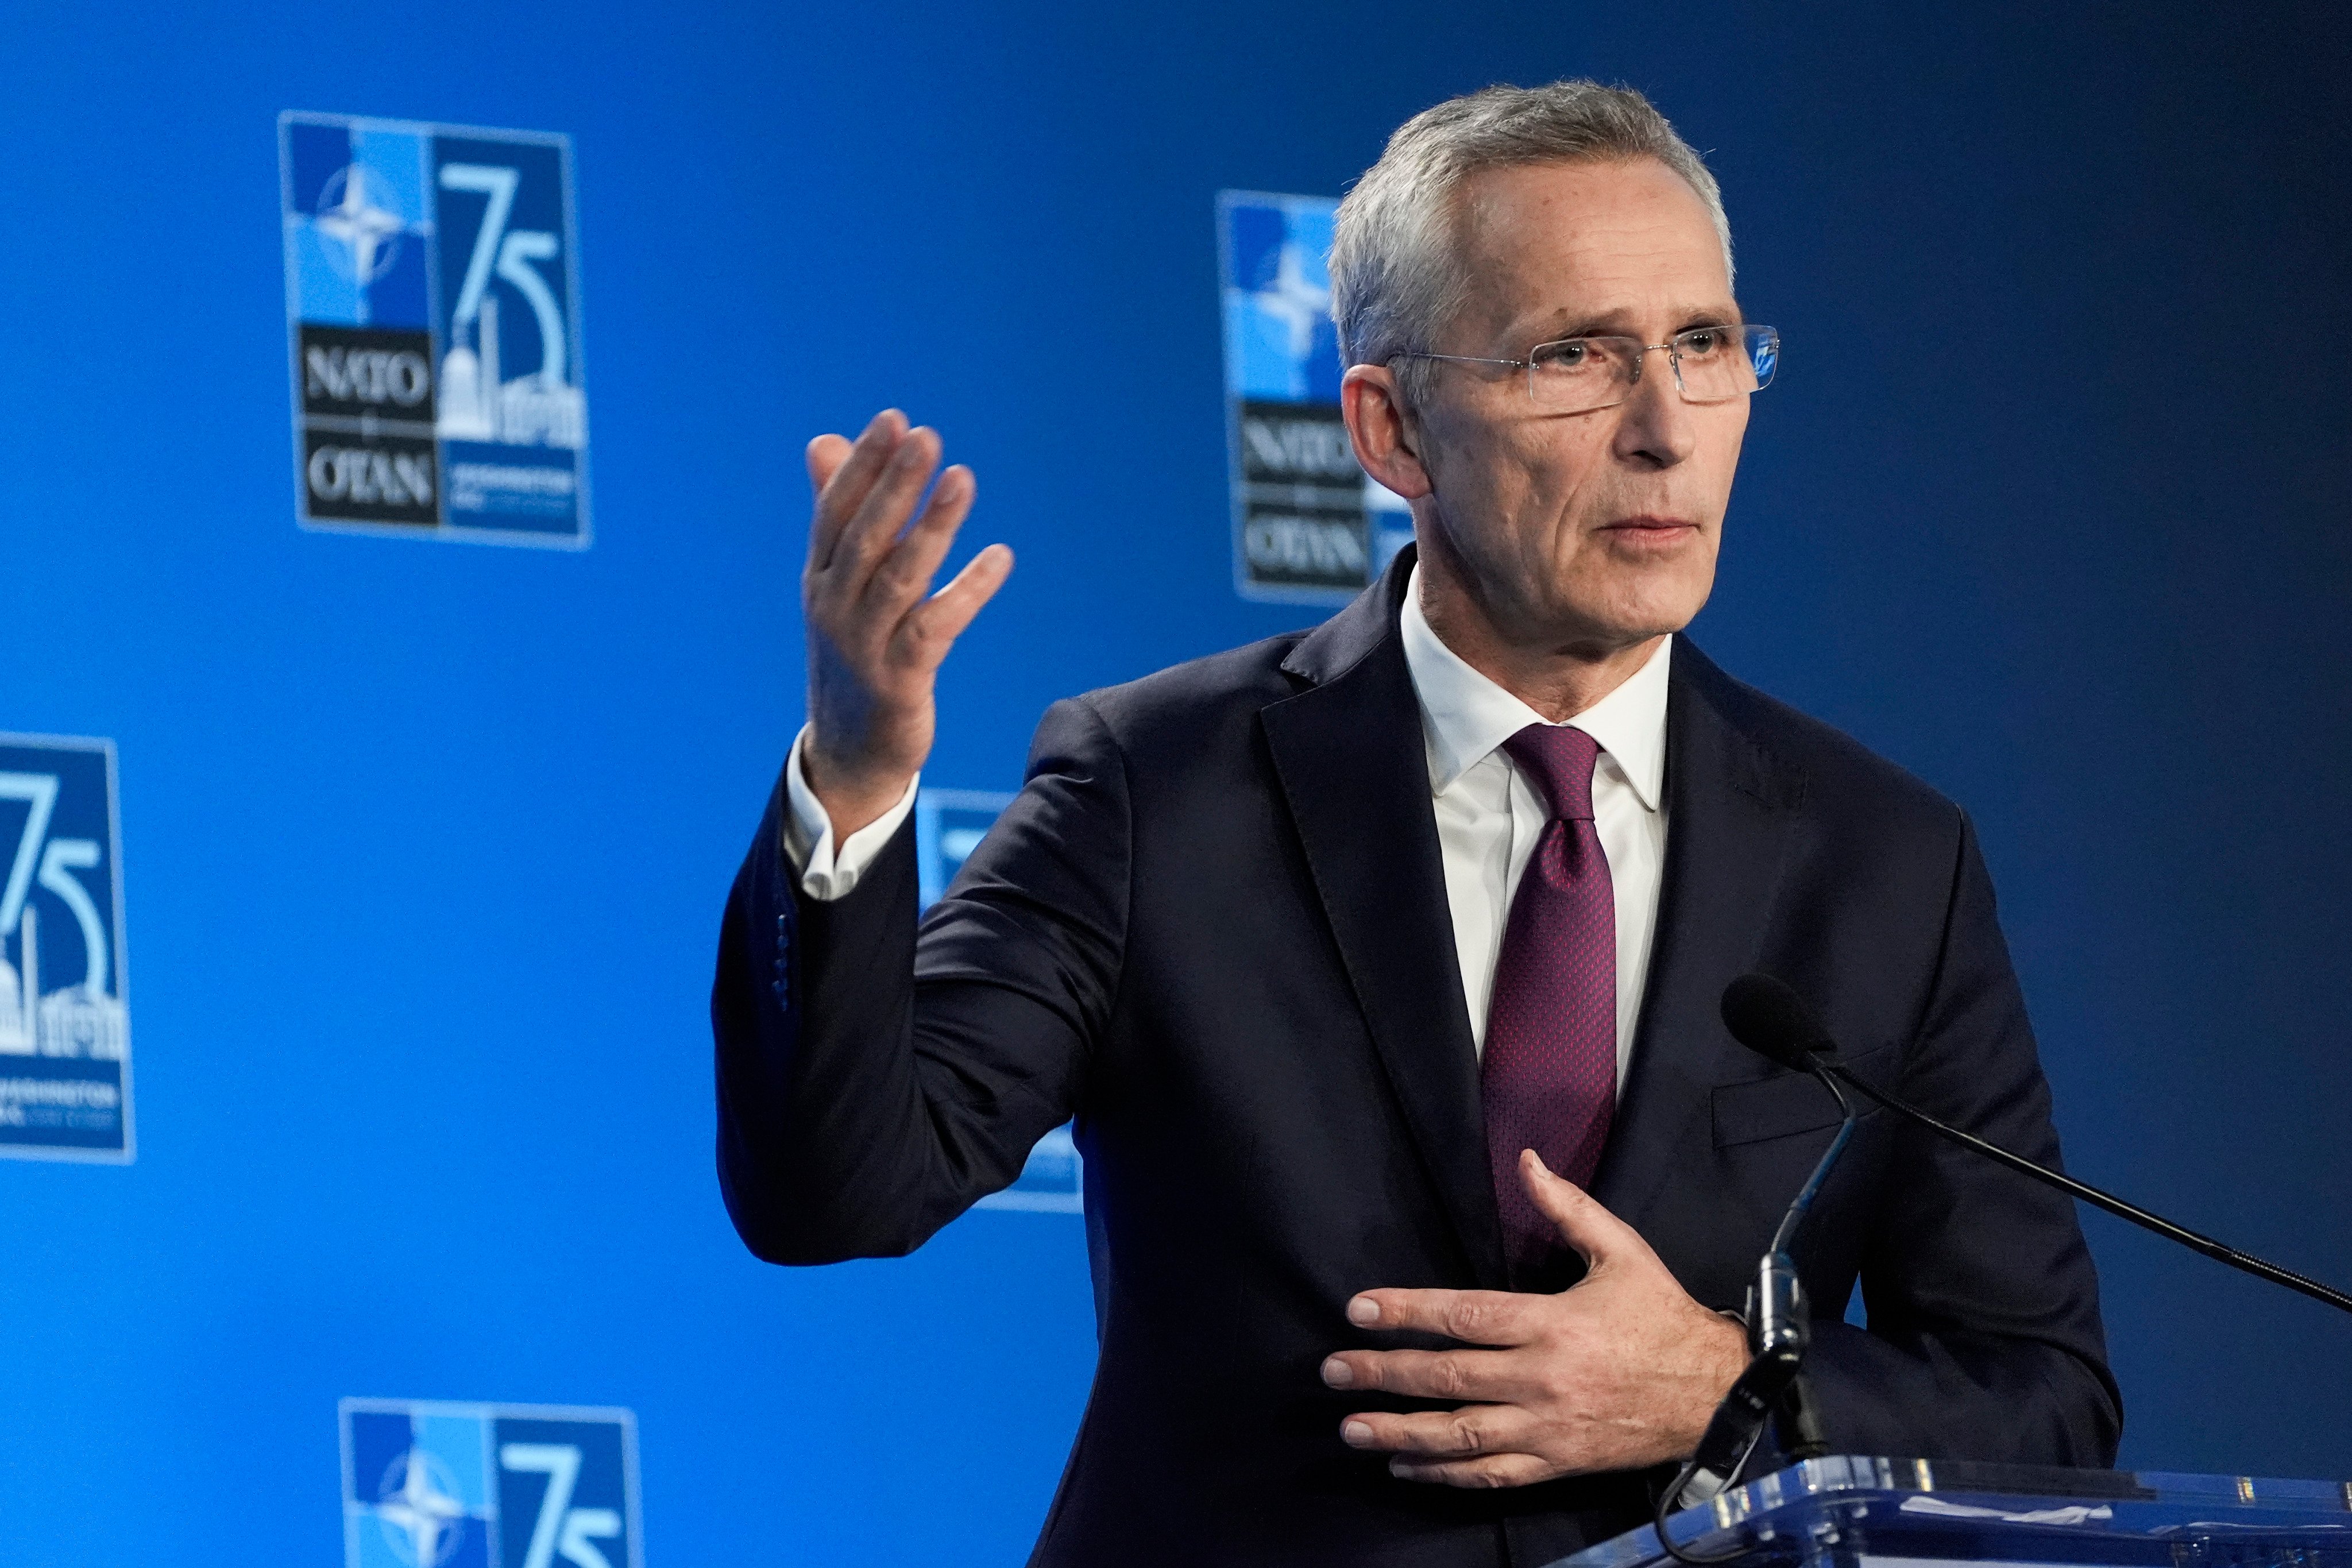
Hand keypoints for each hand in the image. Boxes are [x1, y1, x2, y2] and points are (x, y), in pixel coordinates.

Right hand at [800, 410, 1012, 838]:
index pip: (835, 510)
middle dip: (894, 483)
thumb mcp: (838, 582)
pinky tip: (1000, 556)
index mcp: (820, 577)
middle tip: (926, 435)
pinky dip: (968, 590)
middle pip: (864, 535)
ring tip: (963, 479)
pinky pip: (936, 626)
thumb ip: (837, 512)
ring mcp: (864, 644)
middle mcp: (834, 605)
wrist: (848, 750)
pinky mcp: (899, 678)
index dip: (863, 465)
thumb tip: (824, 441)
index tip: (894, 419)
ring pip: (899, 576)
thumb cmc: (851, 652)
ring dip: (932, 526)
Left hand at [1320, 1150, 1746, 1487]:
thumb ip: (1568, 1207)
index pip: (1462, 1316)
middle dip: (1383, 1374)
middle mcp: (1543, 1378)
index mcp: (1552, 1323)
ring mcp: (1548, 1427)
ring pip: (1460, 1435)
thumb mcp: (1623, 1250)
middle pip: (1448, 1377)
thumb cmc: (1663, 1317)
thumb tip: (1527, 1160)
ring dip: (1399, 1432)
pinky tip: (1406, 1466)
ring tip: (1351, 1427)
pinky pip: (1492, 1474)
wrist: (1716, 1393)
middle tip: (1333, 1370)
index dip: (1406, 1313)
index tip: (1358, 1311)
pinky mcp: (1558, 1463)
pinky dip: (1445, 1474)